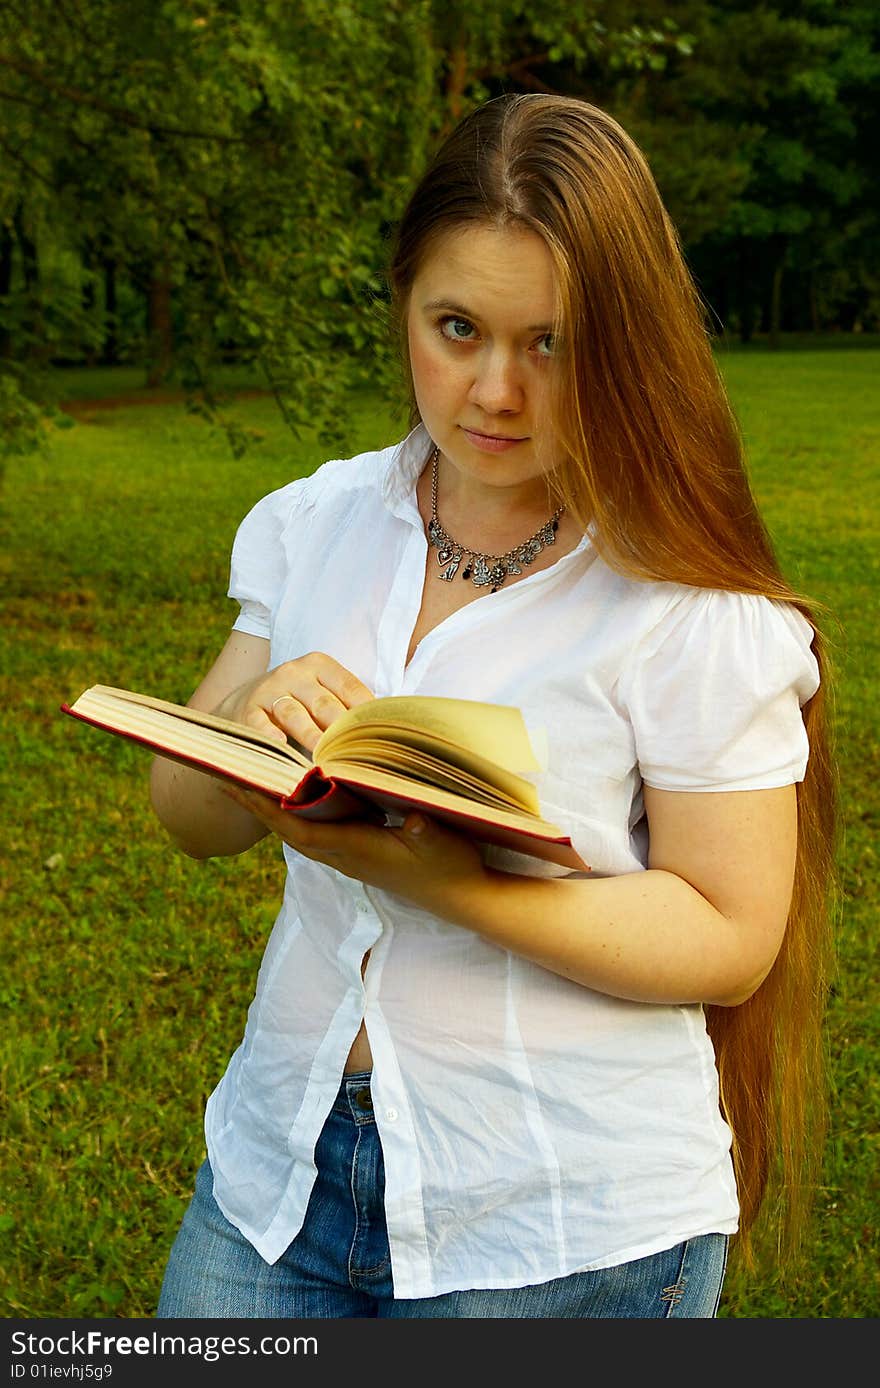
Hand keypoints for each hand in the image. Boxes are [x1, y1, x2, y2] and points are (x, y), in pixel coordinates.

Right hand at [213, 652, 373, 751]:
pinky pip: (259, 724)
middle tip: (356, 755)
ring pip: (294, 714)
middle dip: (341, 730)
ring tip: (325, 759)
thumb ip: (347, 706)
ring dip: (312, 737)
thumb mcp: (320, 693)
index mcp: (320, 665)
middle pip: (324, 704)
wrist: (242, 703)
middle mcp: (294, 673)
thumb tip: (386, 729)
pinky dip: (271, 736)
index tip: (380, 737)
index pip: (350, 688)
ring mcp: (268, 690)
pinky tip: (283, 747)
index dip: (366, 713)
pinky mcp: (246, 710)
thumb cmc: (297, 703)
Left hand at [223, 787, 487, 911]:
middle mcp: (343, 854)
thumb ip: (426, 832)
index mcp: (354, 849)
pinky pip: (315, 827)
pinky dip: (296, 808)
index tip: (239, 783)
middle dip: (255, 801)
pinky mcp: (359, 850)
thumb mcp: (442, 844)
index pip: (298, 827)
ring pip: (298, 828)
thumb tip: (415, 821)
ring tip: (248, 777)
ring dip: (271, 805)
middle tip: (224, 773)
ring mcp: (349, 854)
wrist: (463, 897)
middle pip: (286, 826)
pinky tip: (293, 792)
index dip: (267, 806)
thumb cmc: (450, 867)